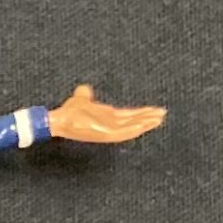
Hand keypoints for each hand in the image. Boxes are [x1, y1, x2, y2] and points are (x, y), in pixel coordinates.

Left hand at [48, 84, 165, 143]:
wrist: (59, 119)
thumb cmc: (68, 112)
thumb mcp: (80, 100)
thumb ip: (84, 95)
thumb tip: (84, 88)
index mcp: (107, 116)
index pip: (129, 115)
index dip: (142, 113)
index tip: (155, 110)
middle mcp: (110, 124)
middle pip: (134, 120)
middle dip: (148, 117)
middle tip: (163, 114)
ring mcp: (108, 130)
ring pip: (132, 127)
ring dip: (145, 123)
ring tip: (159, 119)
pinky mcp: (105, 134)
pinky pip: (123, 132)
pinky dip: (134, 129)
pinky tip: (145, 125)